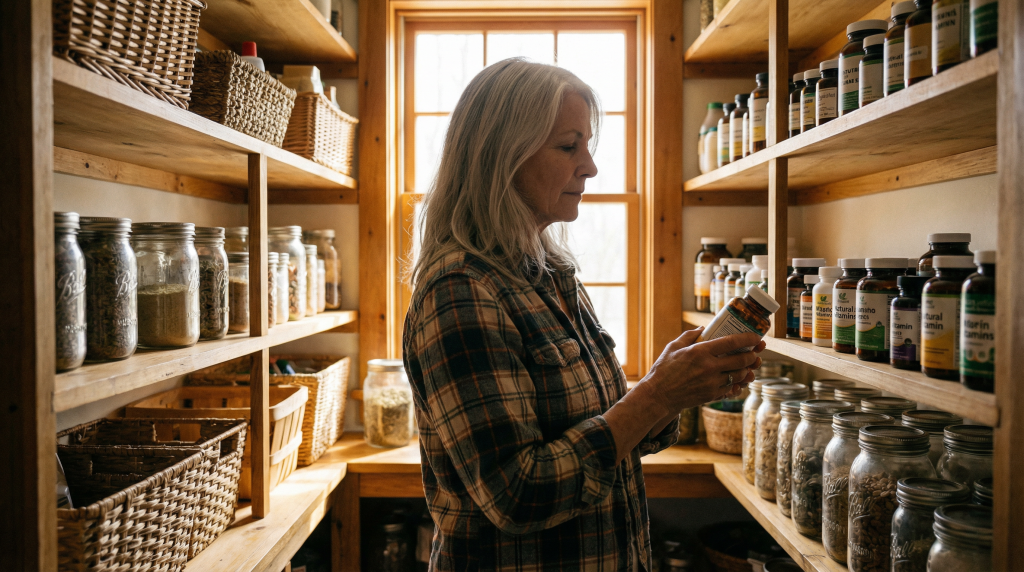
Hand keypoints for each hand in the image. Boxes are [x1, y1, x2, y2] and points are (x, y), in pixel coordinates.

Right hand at [638, 327, 764, 411]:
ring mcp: (712, 383)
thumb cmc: (664, 369)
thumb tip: (703, 329)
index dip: (747, 339)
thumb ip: (690, 336)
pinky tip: (737, 379)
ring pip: (739, 375)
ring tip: (748, 365)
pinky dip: (737, 383)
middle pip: (741, 360)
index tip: (756, 337)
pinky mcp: (712, 395)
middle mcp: (709, 367)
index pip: (731, 342)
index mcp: (700, 352)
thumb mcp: (673, 347)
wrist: (659, 395)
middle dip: (752, 355)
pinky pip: (731, 388)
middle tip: (755, 352)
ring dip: (747, 369)